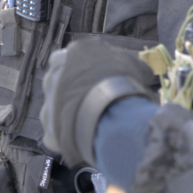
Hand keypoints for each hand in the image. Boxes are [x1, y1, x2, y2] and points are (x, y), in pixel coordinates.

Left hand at [40, 38, 156, 166]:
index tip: (94, 76)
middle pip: (57, 82)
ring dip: (68, 112)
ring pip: (55, 108)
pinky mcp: (49, 129)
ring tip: (89, 119)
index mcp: (68, 56)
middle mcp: (52, 78)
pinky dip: (68, 134)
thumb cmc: (121, 81)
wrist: (108, 111)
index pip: (65, 57)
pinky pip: (57, 132)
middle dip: (70, 89)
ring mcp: (48, 104)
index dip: (81, 67)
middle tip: (91, 98)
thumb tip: (144, 73)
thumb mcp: (134, 65)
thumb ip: (133, 66)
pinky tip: (84, 136)